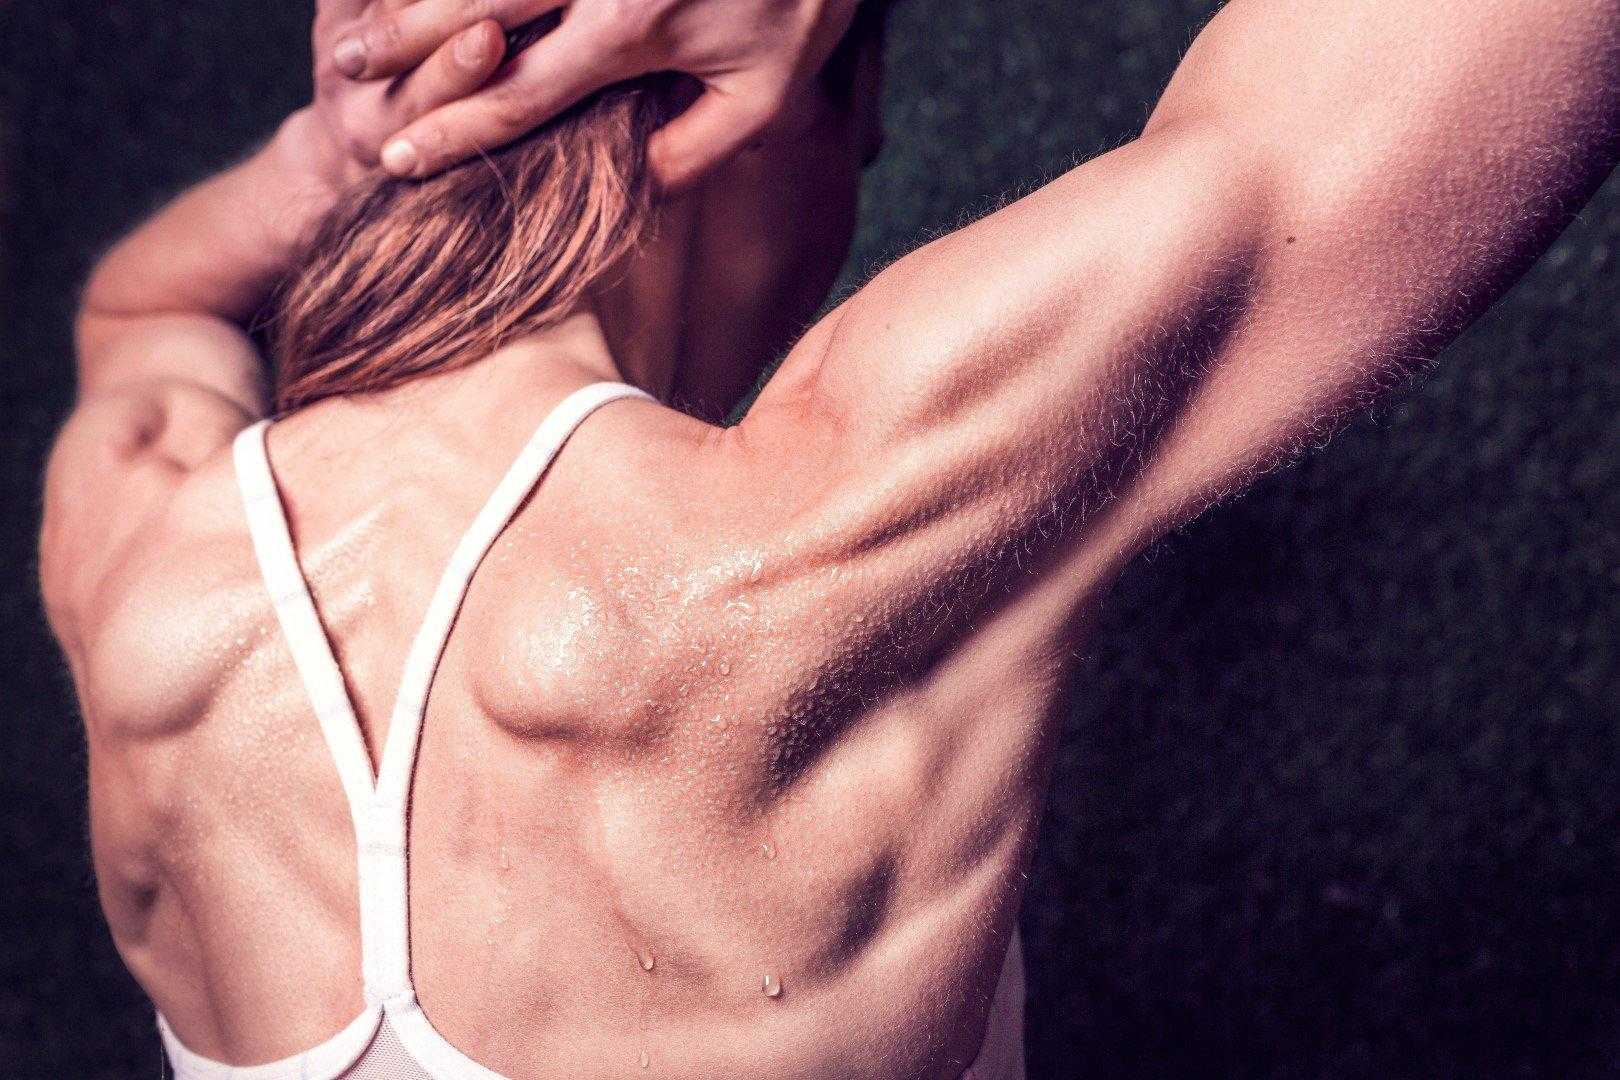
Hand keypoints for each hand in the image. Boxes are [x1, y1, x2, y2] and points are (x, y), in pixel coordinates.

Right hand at [325, 0, 861, 189]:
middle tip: (346, 71)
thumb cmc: (805, 1)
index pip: (523, 94)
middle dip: (403, 42)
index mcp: (634, 29)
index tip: (399, 160)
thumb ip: (694, 149)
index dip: (456, 132)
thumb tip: (631, 193)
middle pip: (475, 11)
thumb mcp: (769, 95)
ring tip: (364, 21)